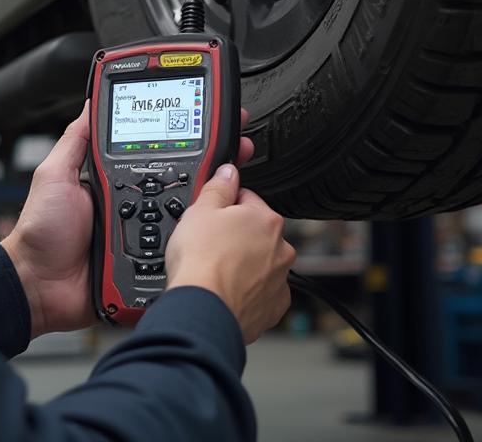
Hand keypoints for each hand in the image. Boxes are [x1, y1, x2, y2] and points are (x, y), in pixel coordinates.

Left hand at [1, 106, 255, 338]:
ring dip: (203, 208)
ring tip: (226, 188)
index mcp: (116, 183)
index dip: (180, 143)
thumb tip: (91, 105)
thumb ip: (75, 141)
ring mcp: (143, 237)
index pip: (155, 157)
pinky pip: (175, 254)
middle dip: (209, 171)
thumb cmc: (42, 232)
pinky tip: (208, 232)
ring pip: (184, 220)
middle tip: (233, 152)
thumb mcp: (54, 175)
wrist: (38, 285)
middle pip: (178, 187)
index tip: (206, 125)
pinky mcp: (147, 266)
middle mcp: (134, 207)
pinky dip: (191, 246)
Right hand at [165, 163, 294, 343]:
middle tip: (208, 244)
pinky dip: (246, 290)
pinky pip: (260, 291)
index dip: (224, 206)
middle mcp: (281, 249)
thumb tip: (228, 172)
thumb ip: (219, 186)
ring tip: (214, 269)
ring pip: (258, 262)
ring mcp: (279, 281)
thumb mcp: (200, 209)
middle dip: (234, 235)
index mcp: (267, 220)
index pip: (246, 199)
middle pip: (254, 232)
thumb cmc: (202, 262)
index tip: (211, 217)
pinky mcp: (272, 308)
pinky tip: (225, 289)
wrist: (203, 309)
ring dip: (241, 263)